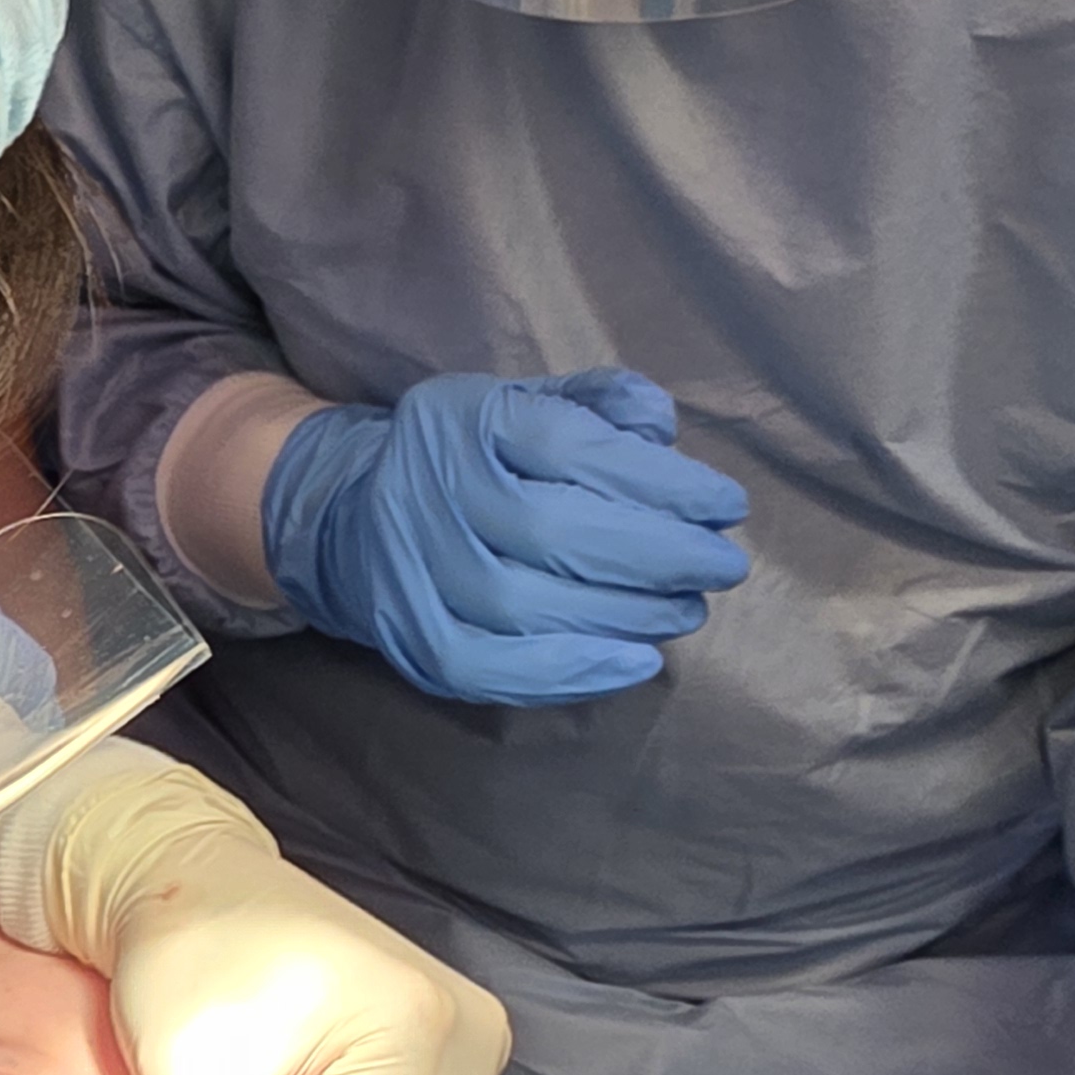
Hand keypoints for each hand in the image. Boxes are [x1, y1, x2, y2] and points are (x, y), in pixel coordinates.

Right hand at [261, 369, 748, 705]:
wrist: (349, 519)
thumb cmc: (466, 459)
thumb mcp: (519, 403)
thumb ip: (594, 404)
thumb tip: (661, 428)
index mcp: (461, 418)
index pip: (567, 446)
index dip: (659, 482)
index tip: (725, 506)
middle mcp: (427, 490)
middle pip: (552, 531)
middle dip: (657, 554)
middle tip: (721, 567)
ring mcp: (411, 572)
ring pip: (527, 605)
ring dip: (628, 614)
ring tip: (686, 609)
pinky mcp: (411, 638)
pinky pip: (492, 667)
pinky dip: (572, 671)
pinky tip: (636, 660)